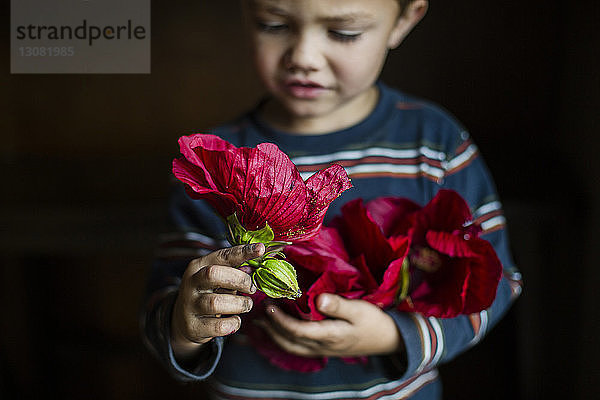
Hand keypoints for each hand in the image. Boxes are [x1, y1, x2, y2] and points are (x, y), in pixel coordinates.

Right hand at [171, 243, 264, 360]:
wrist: (184, 321)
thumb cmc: (209, 294)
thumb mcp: (218, 279)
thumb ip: (234, 271)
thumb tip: (256, 266)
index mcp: (199, 266)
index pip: (222, 255)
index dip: (243, 252)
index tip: (261, 249)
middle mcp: (192, 283)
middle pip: (214, 274)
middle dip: (239, 280)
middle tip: (252, 288)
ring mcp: (190, 305)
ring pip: (216, 302)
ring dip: (239, 304)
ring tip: (246, 305)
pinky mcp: (193, 326)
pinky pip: (219, 326)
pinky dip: (233, 323)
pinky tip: (235, 320)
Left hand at [260, 294, 403, 357]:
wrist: (388, 340)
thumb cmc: (374, 322)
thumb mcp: (359, 310)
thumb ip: (338, 305)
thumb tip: (318, 299)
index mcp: (329, 335)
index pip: (296, 330)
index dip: (280, 319)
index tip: (269, 305)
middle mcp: (321, 346)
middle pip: (288, 340)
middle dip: (271, 326)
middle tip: (258, 310)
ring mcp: (321, 349)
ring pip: (291, 346)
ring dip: (274, 334)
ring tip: (261, 320)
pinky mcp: (323, 348)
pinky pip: (297, 346)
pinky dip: (284, 338)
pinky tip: (278, 329)